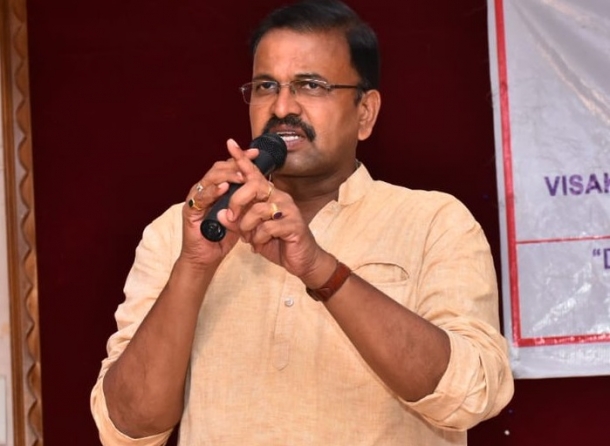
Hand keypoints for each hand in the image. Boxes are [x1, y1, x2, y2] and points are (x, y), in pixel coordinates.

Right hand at [180, 139, 259, 266]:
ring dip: (226, 175)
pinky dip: (212, 191)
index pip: (227, 168)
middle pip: (218, 168)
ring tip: (241, 175)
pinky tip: (223, 188)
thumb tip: (262, 185)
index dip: (240, 159)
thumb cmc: (222, 237)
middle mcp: (204, 190)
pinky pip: (200, 197)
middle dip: (234, 163)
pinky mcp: (190, 210)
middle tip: (249, 162)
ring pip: (209, 179)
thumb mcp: (239, 215)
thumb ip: (245, 201)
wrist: (206, 258)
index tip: (255, 153)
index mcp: (215, 189)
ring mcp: (195, 199)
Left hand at [215, 141, 326, 279]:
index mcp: (269, 195)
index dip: (242, 159)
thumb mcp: (251, 233)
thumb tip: (220, 215)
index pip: (254, 173)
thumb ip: (237, 223)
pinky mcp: (293, 225)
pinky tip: (259, 245)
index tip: (230, 143)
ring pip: (258, 210)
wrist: (302, 260)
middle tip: (231, 217)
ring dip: (247, 227)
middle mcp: (280, 197)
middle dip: (236, 201)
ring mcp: (289, 210)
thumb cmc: (277, 242)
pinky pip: (268, 228)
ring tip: (249, 238)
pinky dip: (258, 239)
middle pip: (253, 186)